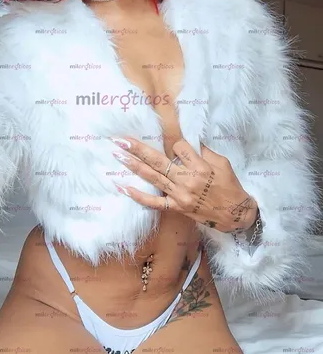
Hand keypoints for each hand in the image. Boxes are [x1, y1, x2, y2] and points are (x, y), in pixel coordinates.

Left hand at [111, 136, 258, 232]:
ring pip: (152, 177)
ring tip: (118, 154)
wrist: (234, 214)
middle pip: (158, 160)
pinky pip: (154, 202)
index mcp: (200, 166)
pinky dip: (138, 196)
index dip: (174, 141)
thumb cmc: (230, 186)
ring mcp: (179, 195)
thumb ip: (203, 152)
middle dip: (138, 148)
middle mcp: (187, 180)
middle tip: (120, 139)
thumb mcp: (222, 163)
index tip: (173, 141)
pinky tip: (123, 187)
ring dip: (133, 165)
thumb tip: (188, 140)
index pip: (178, 146)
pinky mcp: (176, 207)